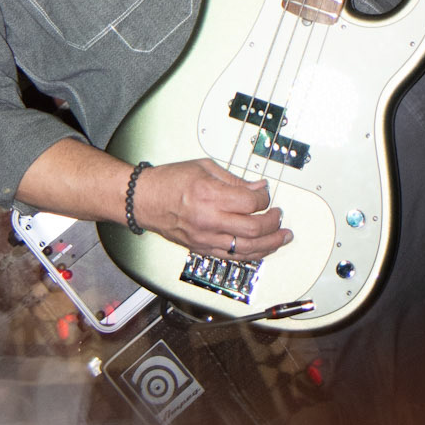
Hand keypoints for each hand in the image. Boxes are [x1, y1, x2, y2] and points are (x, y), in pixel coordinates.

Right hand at [132, 158, 291, 259]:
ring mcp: (205, 237)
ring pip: (246, 248)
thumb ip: (234, 179)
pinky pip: (232, 256)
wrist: (143, 199)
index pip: (251, 201)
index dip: (265, 197)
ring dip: (269, 244)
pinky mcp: (201, 248)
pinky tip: (261, 249)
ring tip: (281, 238)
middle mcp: (208, 219)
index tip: (266, 194)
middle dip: (273, 223)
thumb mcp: (204, 167)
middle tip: (280, 217)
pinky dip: (250, 254)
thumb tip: (257, 186)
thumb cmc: (168, 181)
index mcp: (209, 194)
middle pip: (253, 228)